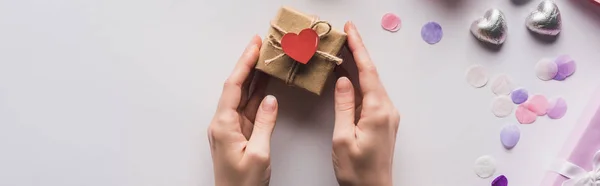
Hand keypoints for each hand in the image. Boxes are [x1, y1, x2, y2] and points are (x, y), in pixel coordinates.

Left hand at [208, 35, 276, 185]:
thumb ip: (265, 124)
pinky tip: (267, 85)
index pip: (233, 86)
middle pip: (237, 87)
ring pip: (244, 97)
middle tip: (261, 45)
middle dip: (248, 65)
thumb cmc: (242, 185)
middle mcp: (224, 123)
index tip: (254, 46)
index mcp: (224, 125)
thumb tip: (270, 100)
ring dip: (254, 78)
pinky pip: (249, 109)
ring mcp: (231, 129)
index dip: (244, 64)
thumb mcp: (258, 154)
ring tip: (266, 59)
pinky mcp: (239, 135)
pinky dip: (258, 96)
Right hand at [331, 22, 400, 185]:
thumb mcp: (342, 137)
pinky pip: (370, 95)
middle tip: (344, 34)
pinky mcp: (382, 121)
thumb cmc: (358, 171)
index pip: (367, 72)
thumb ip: (344, 106)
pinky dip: (358, 83)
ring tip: (342, 51)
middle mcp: (387, 110)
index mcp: (378, 111)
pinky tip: (348, 78)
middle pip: (371, 74)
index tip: (350, 31)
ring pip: (370, 83)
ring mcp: (386, 115)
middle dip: (357, 52)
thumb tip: (343, 81)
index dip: (358, 48)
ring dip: (357, 67)